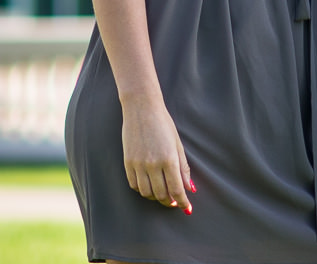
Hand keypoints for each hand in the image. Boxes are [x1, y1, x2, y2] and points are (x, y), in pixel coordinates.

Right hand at [121, 96, 196, 213]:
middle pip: (162, 195)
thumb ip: (183, 168)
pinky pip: (134, 185)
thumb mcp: (177, 144)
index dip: (182, 202)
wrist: (141, 108)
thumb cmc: (163, 124)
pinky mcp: (127, 162)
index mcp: (169, 159)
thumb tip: (189, 189)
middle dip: (170, 202)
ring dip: (156, 197)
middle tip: (174, 201)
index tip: (186, 208)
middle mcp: (153, 164)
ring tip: (162, 194)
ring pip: (147, 193)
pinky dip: (143, 190)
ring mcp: (138, 164)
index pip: (176, 190)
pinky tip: (149, 185)